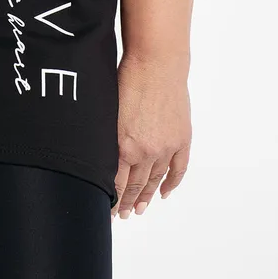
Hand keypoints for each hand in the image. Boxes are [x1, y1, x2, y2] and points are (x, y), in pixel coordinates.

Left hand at [111, 52, 191, 220]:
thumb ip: (105, 136)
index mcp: (123, 145)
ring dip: (146, 197)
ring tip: (138, 210)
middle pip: (134, 185)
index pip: (115, 182)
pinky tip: (164, 193)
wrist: (156, 63)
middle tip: (121, 215)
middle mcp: (145, 151)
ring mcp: (166, 146)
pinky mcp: (181, 138)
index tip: (106, 210)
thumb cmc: (127, 78)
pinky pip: (178, 169)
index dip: (110, 199)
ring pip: (155, 180)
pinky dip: (172, 183)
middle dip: (125, 202)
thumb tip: (96, 155)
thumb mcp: (107, 110)